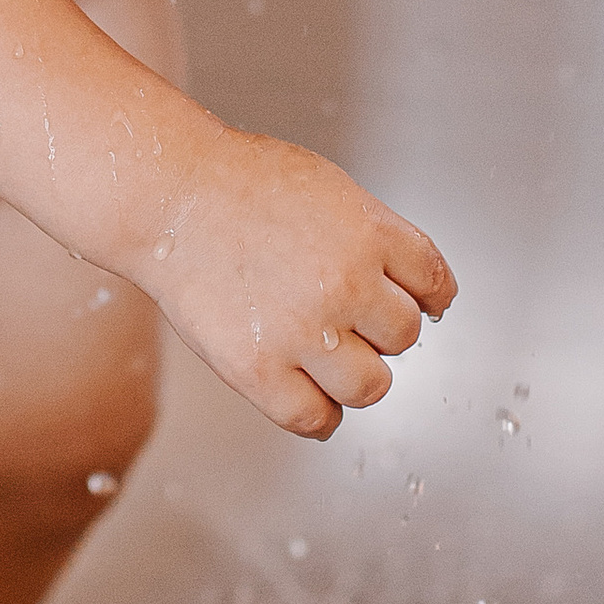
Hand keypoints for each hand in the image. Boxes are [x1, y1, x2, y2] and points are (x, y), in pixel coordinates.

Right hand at [157, 135, 454, 439]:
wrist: (168, 196)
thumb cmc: (241, 184)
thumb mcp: (329, 189)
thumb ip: (374, 237)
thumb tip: (417, 290)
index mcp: (367, 232)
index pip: (435, 283)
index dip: (426, 296)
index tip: (415, 302)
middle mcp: (345, 283)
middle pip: (405, 335)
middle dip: (380, 328)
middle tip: (344, 315)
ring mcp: (302, 331)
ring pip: (372, 386)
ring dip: (355, 373)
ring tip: (324, 354)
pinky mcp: (258, 369)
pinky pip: (316, 418)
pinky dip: (321, 413)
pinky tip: (308, 391)